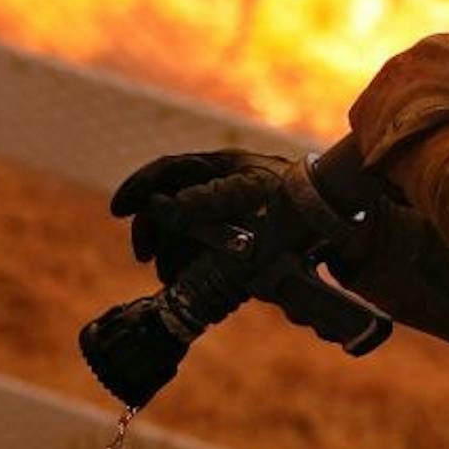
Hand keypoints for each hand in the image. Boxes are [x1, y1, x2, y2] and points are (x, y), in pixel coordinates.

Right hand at [108, 149, 294, 282]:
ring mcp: (222, 216)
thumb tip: (169, 204)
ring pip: (178, 233)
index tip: (118, 209)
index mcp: (219, 168)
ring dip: (167, 254)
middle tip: (145, 256)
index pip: (167, 171)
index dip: (140, 187)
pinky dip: (184, 267)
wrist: (330, 214)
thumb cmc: (295, 193)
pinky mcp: (231, 242)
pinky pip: (197, 253)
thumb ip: (213, 196)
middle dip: (151, 230)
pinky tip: (183, 281)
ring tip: (168, 276)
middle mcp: (215, 189)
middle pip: (166, 205)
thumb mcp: (254, 191)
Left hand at [349, 33, 448, 168]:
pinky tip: (403, 145)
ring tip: (426, 133)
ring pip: (395, 93)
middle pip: (419, 69)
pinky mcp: (361, 115)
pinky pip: (374, 119)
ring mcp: (378, 87)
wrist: (434, 144)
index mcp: (434, 46)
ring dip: (407, 108)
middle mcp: (401, 60)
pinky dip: (386, 130)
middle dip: (434, 85)